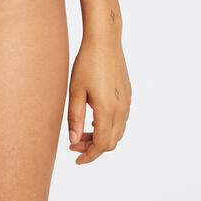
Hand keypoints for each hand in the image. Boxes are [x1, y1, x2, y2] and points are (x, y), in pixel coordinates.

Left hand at [67, 38, 130, 164]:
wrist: (105, 41)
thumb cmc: (87, 63)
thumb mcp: (76, 91)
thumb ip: (75, 118)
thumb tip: (73, 141)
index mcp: (107, 111)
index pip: (101, 145)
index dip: (89, 155)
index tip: (76, 159)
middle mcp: (121, 110)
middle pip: (111, 142)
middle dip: (93, 147)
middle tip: (74, 143)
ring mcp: (126, 102)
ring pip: (117, 132)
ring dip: (101, 137)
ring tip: (82, 132)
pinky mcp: (127, 94)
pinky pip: (121, 119)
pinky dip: (108, 126)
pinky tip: (94, 118)